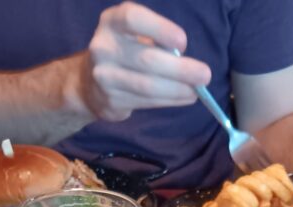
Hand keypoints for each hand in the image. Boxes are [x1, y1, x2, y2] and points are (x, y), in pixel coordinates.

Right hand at [81, 2, 210, 121]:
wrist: (88, 84)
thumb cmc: (123, 52)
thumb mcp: (133, 35)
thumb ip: (155, 42)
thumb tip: (188, 62)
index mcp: (111, 22)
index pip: (133, 19)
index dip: (160, 29)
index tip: (183, 42)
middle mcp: (103, 47)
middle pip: (147, 59)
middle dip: (180, 69)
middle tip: (204, 75)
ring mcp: (105, 76)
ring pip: (148, 86)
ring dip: (178, 90)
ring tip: (197, 91)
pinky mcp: (111, 100)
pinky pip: (147, 102)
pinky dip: (170, 100)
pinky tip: (184, 98)